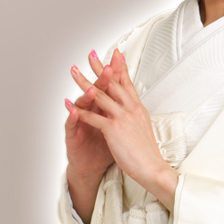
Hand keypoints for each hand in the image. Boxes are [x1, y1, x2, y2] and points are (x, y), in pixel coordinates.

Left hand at [68, 50, 178, 210]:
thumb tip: (134, 111)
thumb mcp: (145, 128)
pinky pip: (93, 117)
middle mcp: (131, 109)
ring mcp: (122, 118)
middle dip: (100, 68)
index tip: (115, 55)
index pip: (127, 83)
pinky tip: (70, 105)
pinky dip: (80, 111)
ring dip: (84, 83)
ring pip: (100, 96)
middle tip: (90, 55)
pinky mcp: (114, 129)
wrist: (153, 168)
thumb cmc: (148, 153)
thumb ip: (136, 116)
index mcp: (138, 108)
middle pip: (113, 83)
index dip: (120, 68)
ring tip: (74, 73)